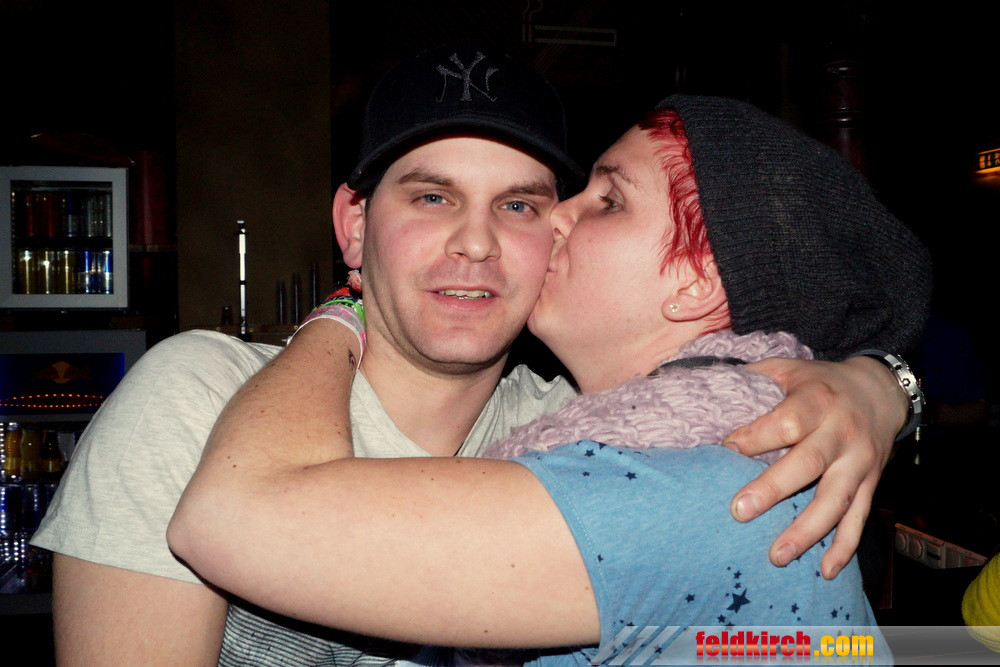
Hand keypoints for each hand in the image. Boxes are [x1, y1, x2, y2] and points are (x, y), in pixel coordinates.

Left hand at [724, 356, 905, 577]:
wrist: (880, 391)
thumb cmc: (820, 382)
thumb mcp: (789, 368)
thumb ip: (752, 378)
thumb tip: (705, 387)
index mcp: (817, 401)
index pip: (786, 423)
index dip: (754, 438)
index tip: (725, 449)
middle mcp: (841, 432)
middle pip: (808, 463)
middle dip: (774, 489)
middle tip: (740, 512)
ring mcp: (859, 462)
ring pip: (835, 500)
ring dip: (807, 531)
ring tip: (777, 555)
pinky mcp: (871, 483)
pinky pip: (859, 518)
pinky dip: (844, 547)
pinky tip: (825, 571)